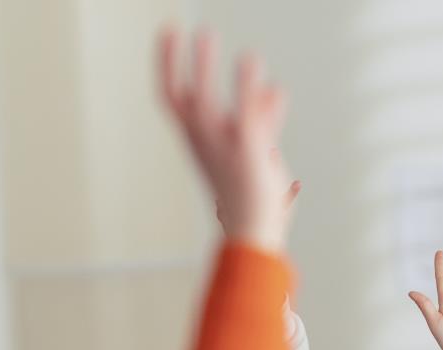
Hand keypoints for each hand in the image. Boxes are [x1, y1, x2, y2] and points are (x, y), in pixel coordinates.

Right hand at [158, 28, 291, 252]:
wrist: (255, 229)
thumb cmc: (253, 195)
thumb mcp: (260, 148)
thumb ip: (266, 116)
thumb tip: (275, 89)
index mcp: (199, 139)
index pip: (172, 96)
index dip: (167, 64)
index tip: (169, 34)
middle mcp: (204, 141)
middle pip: (181, 95)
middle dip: (176, 59)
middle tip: (179, 27)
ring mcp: (222, 146)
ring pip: (204, 99)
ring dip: (204, 65)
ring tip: (205, 34)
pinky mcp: (247, 149)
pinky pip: (243, 111)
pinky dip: (245, 85)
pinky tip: (250, 62)